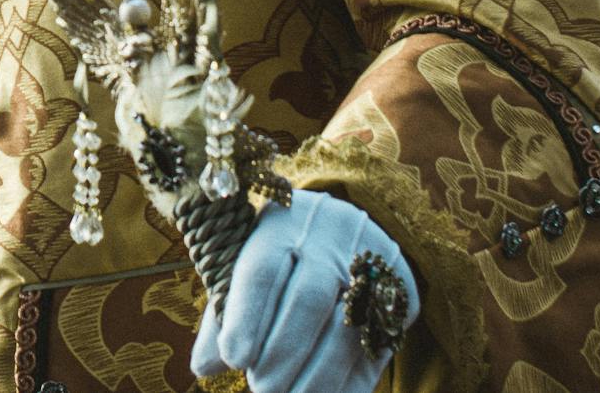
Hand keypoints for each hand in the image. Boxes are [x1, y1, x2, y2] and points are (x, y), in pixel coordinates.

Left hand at [190, 190, 418, 392]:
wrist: (349, 224)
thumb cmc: (282, 251)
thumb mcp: (248, 262)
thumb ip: (226, 311)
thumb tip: (203, 367)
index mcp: (281, 223)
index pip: (262, 268)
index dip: (247, 315)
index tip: (232, 359)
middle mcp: (327, 241)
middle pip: (308, 298)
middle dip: (283, 350)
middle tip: (261, 390)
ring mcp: (367, 269)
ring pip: (346, 329)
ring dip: (318, 376)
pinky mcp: (397, 302)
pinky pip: (376, 350)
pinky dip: (352, 385)